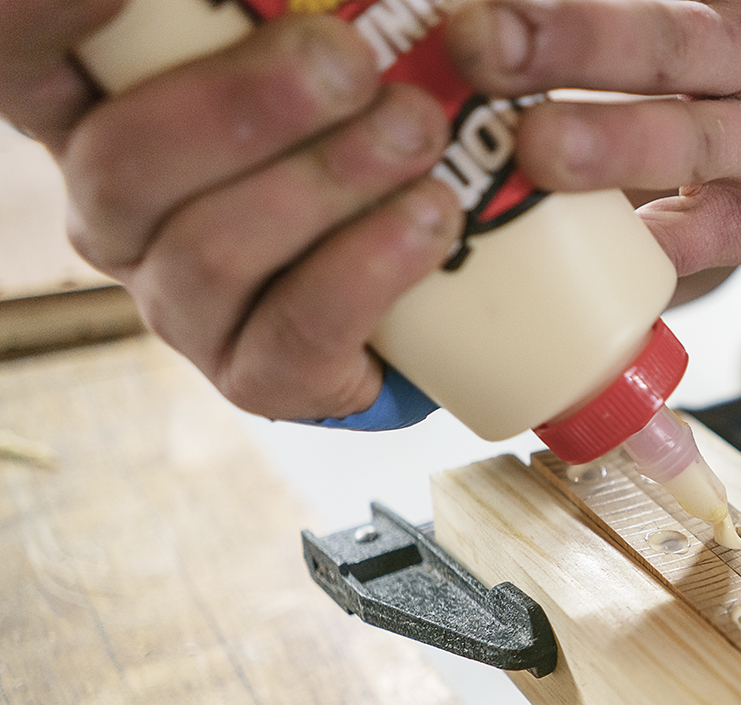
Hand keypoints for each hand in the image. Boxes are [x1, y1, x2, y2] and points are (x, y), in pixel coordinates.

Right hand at [3, 11, 462, 421]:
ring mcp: (180, 305)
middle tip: (350, 59)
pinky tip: (431, 215)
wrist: (440, 282)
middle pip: (121, 162)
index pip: (21, 60)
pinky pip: (297, 328)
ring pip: (212, 250)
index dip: (42, 23)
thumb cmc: (368, 122)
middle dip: (245, 104)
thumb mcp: (333, 58)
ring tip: (417, 129)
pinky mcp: (256, 375)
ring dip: (329, 180)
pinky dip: (372, 266)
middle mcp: (118, 213)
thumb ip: (317, 17)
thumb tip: (384, 21)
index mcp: (101, 109)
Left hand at [445, 0, 740, 276]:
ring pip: (685, 139)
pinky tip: (591, 262)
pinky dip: (653, 249)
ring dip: (608, 144)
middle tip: (479, 39)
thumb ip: (631, 19)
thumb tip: (507, 11)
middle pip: (656, 39)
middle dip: (568, 37)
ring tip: (536, 150)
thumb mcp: (727, 5)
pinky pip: (704, 239)